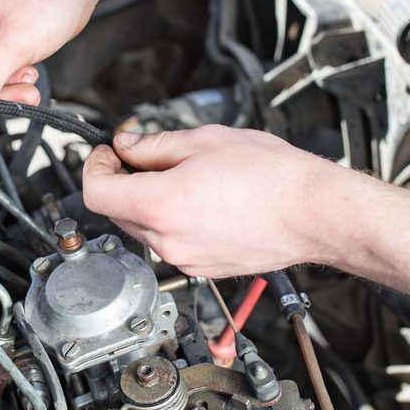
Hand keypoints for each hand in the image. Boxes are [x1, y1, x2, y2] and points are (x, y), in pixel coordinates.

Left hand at [82, 125, 338, 276]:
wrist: (315, 213)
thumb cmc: (274, 177)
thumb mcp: (205, 141)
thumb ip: (154, 146)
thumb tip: (126, 146)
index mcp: (160, 206)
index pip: (96, 193)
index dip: (94, 167)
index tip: (106, 154)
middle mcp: (167, 241)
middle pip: (116, 212)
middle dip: (121, 181)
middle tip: (141, 156)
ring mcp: (184, 259)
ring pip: (142, 229)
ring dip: (146, 202)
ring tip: (180, 176)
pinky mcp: (201, 268)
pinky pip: (169, 242)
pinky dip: (170, 221)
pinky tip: (199, 199)